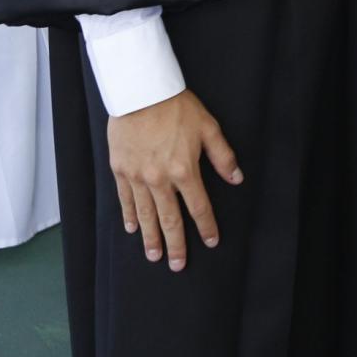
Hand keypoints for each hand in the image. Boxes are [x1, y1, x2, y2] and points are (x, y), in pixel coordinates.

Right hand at [106, 90, 242, 272]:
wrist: (140, 91)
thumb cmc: (176, 106)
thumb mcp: (208, 127)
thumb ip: (222, 156)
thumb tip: (236, 178)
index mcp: (184, 170)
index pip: (198, 207)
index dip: (206, 226)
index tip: (210, 241)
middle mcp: (159, 179)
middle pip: (170, 219)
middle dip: (175, 245)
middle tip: (177, 265)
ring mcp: (137, 176)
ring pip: (146, 214)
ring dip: (151, 237)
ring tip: (154, 256)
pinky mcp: (120, 169)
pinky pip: (125, 199)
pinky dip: (129, 216)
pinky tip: (132, 229)